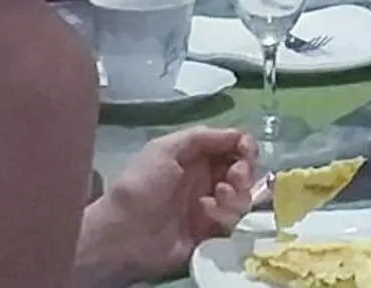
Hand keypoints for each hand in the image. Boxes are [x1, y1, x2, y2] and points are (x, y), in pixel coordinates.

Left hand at [74, 127, 255, 287]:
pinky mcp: (210, 233)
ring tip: (217, 196)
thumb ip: (202, 136)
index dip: (245, 146)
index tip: (246, 151)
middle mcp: (205, 179)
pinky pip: (232, 222)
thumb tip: (237, 135)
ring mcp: (209, 207)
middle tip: (234, 178)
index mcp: (195, 156)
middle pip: (244, 170)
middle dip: (245, 171)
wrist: (124, 235)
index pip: (232, 145)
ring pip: (243, 196)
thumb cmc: (141, 186)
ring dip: (236, 194)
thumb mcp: (164, 149)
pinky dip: (224, 215)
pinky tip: (205, 213)